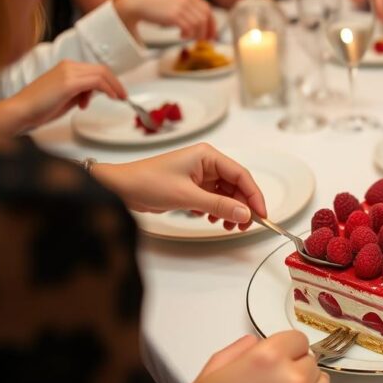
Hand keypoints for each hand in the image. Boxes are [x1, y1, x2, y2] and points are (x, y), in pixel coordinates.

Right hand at [0, 61, 125, 132]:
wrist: (22, 110)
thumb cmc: (39, 108)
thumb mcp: (65, 97)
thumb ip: (79, 93)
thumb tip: (91, 95)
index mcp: (66, 67)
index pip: (94, 70)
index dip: (109, 81)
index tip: (116, 92)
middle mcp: (68, 66)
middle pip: (101, 69)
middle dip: (115, 82)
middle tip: (123, 95)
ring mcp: (68, 72)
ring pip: (101, 73)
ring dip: (114, 86)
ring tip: (119, 98)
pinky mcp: (69, 82)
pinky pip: (96, 81)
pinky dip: (108, 88)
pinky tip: (112, 97)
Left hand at [90, 143, 267, 229]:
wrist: (121, 188)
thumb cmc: (148, 182)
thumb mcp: (187, 196)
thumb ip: (219, 205)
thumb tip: (245, 214)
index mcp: (207, 156)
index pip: (241, 175)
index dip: (254, 195)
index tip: (261, 215)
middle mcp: (206, 163)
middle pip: (236, 185)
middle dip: (242, 206)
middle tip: (245, 226)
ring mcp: (199, 175)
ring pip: (226, 194)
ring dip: (230, 210)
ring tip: (228, 226)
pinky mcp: (192, 187)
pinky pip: (214, 199)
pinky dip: (217, 211)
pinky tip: (212, 220)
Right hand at [115, 0, 216, 40]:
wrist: (139, 4)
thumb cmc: (158, 7)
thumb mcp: (177, 4)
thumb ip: (191, 11)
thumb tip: (204, 28)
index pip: (208, 11)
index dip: (212, 25)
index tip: (211, 36)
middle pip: (206, 18)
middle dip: (206, 32)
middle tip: (201, 41)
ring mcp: (181, 6)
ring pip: (199, 25)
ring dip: (195, 35)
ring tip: (186, 37)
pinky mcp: (174, 15)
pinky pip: (189, 28)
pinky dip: (187, 35)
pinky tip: (180, 36)